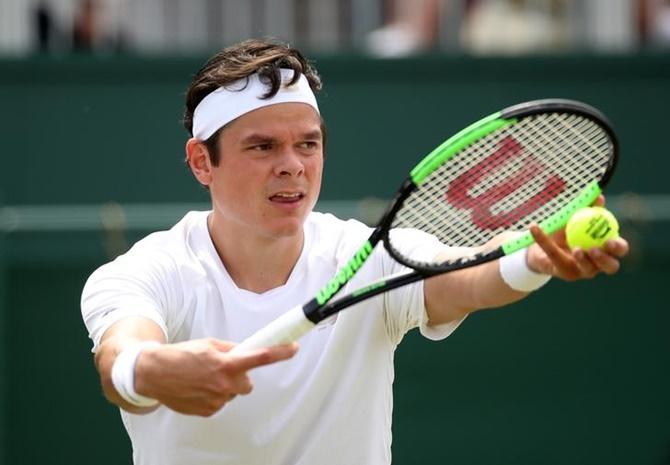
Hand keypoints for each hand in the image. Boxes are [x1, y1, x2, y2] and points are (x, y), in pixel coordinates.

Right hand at [134, 338, 297, 415]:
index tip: (293, 348)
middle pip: (248, 382)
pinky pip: (221, 402)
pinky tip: (199, 388)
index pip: (260, 357)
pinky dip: (214, 395)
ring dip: (225, 385)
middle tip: (222, 368)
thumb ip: (231, 350)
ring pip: (234, 392)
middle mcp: (224, 383)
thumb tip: (247, 351)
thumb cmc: (181, 356)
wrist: (154, 373)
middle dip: (240, 375)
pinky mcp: (209, 411)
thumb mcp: (209, 345)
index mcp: (226, 363)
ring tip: (204, 378)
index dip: (280, 352)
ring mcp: (217, 399)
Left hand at [526, 195, 628, 280]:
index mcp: (606, 249)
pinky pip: (555, 257)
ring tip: (577, 249)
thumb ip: (588, 208)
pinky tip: (535, 228)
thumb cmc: (566, 230)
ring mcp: (583, 271)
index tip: (610, 241)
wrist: (542, 245)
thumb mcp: (576, 217)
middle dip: (605, 259)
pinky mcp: (566, 274)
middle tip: (595, 249)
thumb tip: (598, 196)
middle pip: (610, 266)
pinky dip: (544, 241)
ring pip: (588, 269)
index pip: (620, 250)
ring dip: (583, 259)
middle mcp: (599, 264)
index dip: (619, 247)